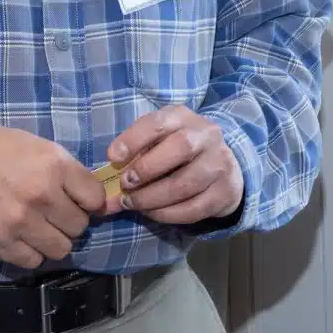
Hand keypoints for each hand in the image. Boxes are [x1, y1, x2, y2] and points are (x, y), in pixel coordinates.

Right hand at [0, 119, 106, 268]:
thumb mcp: (42, 147)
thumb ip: (68, 173)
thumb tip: (93, 200)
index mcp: (55, 166)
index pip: (95, 199)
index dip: (90, 201)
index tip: (80, 201)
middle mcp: (41, 195)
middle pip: (80, 227)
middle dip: (71, 221)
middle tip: (56, 214)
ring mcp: (19, 221)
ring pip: (61, 249)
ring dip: (53, 240)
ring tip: (40, 228)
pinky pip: (32, 261)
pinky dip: (31, 252)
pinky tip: (22, 238)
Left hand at [105, 106, 243, 224]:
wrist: (222, 166)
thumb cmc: (177, 150)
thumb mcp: (159, 139)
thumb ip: (136, 152)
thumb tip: (108, 179)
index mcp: (184, 118)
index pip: (160, 122)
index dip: (134, 139)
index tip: (112, 157)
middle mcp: (207, 136)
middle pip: (181, 147)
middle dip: (147, 168)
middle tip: (126, 184)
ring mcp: (219, 164)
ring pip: (185, 183)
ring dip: (152, 198)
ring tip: (132, 203)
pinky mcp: (223, 192)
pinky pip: (193, 208)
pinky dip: (166, 214)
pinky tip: (151, 213)